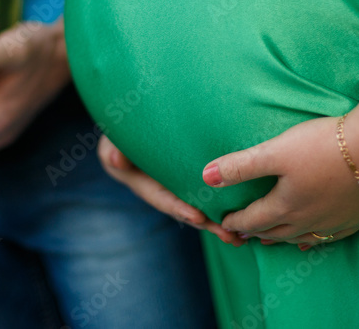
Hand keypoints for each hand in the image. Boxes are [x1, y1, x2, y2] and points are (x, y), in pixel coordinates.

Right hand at [98, 136, 245, 246]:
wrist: (134, 121)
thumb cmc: (122, 130)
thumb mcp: (112, 140)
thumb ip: (113, 149)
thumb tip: (115, 160)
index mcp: (142, 184)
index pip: (162, 198)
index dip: (179, 208)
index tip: (198, 218)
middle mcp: (160, 189)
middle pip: (185, 208)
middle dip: (207, 223)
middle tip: (230, 236)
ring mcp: (176, 184)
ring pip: (199, 203)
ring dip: (219, 219)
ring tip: (241, 235)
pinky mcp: (190, 176)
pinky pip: (207, 190)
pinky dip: (223, 201)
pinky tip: (245, 210)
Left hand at [205, 110, 358, 249]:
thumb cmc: (325, 146)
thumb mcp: (276, 151)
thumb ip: (241, 165)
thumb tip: (206, 176)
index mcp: (286, 206)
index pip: (253, 219)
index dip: (235, 221)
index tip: (223, 222)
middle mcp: (307, 221)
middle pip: (275, 232)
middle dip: (255, 233)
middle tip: (241, 234)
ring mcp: (333, 223)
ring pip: (300, 238)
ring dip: (281, 240)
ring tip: (270, 241)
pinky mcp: (355, 218)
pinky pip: (327, 238)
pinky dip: (312, 242)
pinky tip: (311, 241)